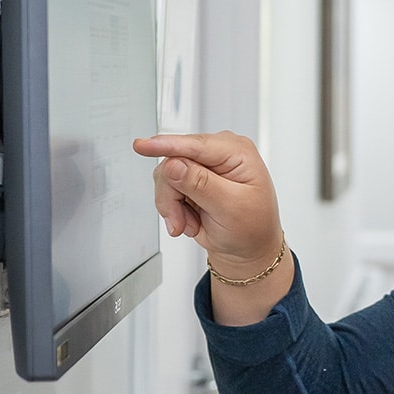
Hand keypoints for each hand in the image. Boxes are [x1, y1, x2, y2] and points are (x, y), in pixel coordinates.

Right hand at [132, 131, 283, 274]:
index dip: (167, 145)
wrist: (247, 248)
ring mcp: (203, 165)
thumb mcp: (231, 207)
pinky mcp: (189, 178)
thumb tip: (174, 165)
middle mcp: (219, 153)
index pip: (196, 145)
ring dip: (172, 206)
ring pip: (165, 176)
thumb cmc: (251, 228)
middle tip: (182, 221)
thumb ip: (201, 184)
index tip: (142, 146)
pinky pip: (165, 187)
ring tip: (190, 223)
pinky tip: (190, 220)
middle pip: (174, 161)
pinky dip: (173, 209)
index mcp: (237, 152)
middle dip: (173, 195)